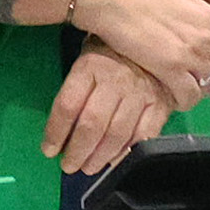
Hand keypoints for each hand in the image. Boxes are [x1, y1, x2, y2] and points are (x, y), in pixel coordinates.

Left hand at [43, 46, 182, 178]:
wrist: (155, 41)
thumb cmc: (112, 51)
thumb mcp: (87, 57)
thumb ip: (76, 89)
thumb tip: (61, 130)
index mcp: (90, 66)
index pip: (67, 105)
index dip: (55, 132)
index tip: (49, 150)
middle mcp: (115, 80)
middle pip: (91, 124)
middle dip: (77, 151)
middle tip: (69, 166)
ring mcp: (139, 94)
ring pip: (116, 134)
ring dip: (99, 157)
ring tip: (88, 168)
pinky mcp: (160, 105)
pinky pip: (143, 137)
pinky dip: (126, 154)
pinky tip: (113, 162)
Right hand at [65, 0, 209, 103]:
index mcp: (207, 14)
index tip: (198, 60)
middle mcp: (205, 36)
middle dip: (203, 74)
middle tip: (184, 76)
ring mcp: (190, 54)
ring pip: (206, 84)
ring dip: (194, 89)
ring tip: (177, 87)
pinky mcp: (171, 70)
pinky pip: (189, 96)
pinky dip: (183, 100)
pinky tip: (171, 97)